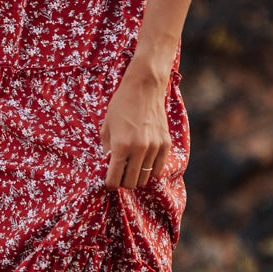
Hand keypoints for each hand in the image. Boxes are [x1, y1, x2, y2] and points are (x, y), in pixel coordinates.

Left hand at [100, 59, 172, 189]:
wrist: (144, 86)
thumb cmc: (122, 104)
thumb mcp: (107, 125)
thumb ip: (107, 148)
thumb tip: (107, 165)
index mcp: (121, 145)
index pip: (114, 179)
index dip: (110, 184)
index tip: (109, 183)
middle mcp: (139, 149)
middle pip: (131, 182)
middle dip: (123, 182)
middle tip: (120, 174)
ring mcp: (154, 147)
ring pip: (145, 177)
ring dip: (137, 176)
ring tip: (132, 168)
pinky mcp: (165, 143)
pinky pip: (159, 168)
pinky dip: (151, 170)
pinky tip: (144, 162)